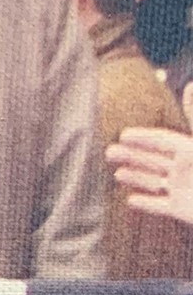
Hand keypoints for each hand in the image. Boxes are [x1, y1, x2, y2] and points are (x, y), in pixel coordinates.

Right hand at [110, 84, 192, 224]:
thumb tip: (191, 84)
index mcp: (190, 150)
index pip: (162, 140)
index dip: (143, 137)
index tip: (123, 134)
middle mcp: (185, 169)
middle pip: (154, 160)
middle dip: (132, 156)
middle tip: (109, 152)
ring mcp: (184, 190)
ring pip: (154, 182)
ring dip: (136, 178)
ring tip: (117, 174)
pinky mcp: (182, 210)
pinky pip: (160, 206)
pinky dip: (146, 203)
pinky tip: (130, 201)